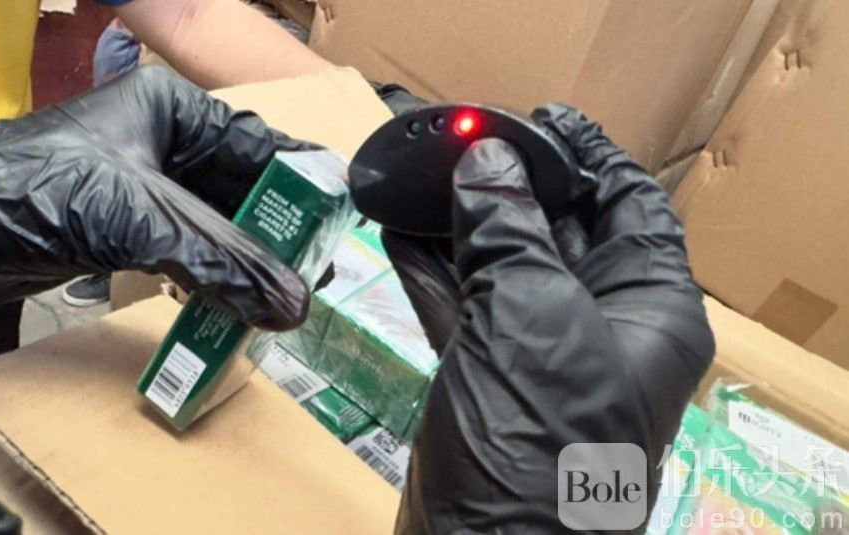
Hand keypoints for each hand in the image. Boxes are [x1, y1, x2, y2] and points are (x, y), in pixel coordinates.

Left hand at [0, 65, 315, 334]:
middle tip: (316, 275)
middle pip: (246, 190)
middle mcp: (167, 144)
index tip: (340, 225)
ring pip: (221, 227)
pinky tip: (236, 306)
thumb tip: (292, 303)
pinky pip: (192, 254)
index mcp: (175, 110)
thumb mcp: (138, 216)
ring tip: (287, 300)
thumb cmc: (29, 190)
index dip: (303, 186)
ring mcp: (149, 188)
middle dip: (280, 235)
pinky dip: (215, 280)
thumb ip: (220, 259)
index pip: (261, 144)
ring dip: (249, 264)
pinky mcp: (130, 229)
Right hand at [384, 104, 713, 532]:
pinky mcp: (489, 379)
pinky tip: (396, 231)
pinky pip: (463, 309)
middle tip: (461, 144)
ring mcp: (541, 355)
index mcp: (648, 309)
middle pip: (560, 232)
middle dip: (511, 187)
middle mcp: (601, 327)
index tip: (542, 121)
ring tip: (418, 179)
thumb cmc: (540, 440)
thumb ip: (509, 231)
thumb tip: (487, 160)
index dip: (590, 158)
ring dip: (460, 227)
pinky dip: (432, 273)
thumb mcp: (531, 317)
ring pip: (503, 269)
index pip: (630, 207)